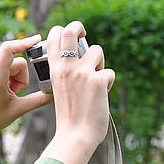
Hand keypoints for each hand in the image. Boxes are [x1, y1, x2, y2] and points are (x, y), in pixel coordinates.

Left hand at [0, 34, 53, 139]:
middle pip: (15, 62)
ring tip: (4, 93)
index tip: (37, 40)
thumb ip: (39, 99)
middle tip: (13, 93)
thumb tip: (56, 93)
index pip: (10, 49)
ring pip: (8, 63)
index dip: (25, 43)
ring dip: (11, 77)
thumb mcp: (18, 110)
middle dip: (19, 77)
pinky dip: (3, 75)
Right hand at [45, 21, 114, 148]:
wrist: (75, 136)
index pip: (54, 36)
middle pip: (71, 30)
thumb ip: (66, 73)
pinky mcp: (98, 80)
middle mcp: (67, 67)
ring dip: (99, 64)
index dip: (63, 31)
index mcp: (54, 70)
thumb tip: (82, 57)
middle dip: (79, 27)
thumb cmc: (69, 116)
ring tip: (94, 81)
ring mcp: (83, 72)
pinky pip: (109, 72)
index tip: (71, 38)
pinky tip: (100, 96)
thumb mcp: (60, 90)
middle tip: (83, 35)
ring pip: (97, 50)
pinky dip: (107, 84)